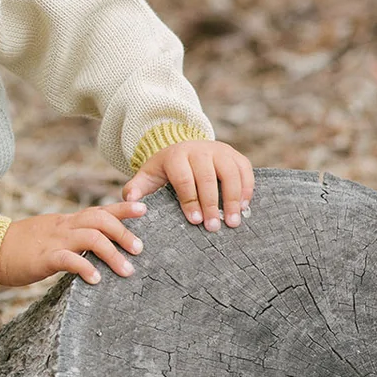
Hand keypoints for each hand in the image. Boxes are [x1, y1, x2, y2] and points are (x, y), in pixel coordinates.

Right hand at [0, 202, 145, 287]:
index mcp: (66, 222)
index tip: (145, 208)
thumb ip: (71, 237)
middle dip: (124, 232)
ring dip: (112, 253)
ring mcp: (54, 241)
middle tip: (139, 249)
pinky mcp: (43, 258)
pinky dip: (86, 268)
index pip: (99, 210)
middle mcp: (64, 227)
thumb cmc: (21, 246)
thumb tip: (95, 245)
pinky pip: (69, 260)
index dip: (123, 208)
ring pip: (91, 237)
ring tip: (126, 270)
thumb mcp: (49, 235)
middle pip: (100, 219)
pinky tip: (96, 280)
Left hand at [121, 140, 253, 231]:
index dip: (190, 200)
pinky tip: (244, 208)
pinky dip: (247, 189)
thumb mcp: (148, 176)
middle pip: (207, 178)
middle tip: (214, 227)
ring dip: (233, 199)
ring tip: (233, 222)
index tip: (195, 221)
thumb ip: (136, 188)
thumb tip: (129, 202)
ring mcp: (219, 150)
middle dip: (211, 204)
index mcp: (175, 155)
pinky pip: (245, 170)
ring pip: (230, 173)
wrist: (183, 149)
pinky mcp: (234, 154)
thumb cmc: (165, 170)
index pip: (184, 179)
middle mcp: (199, 149)